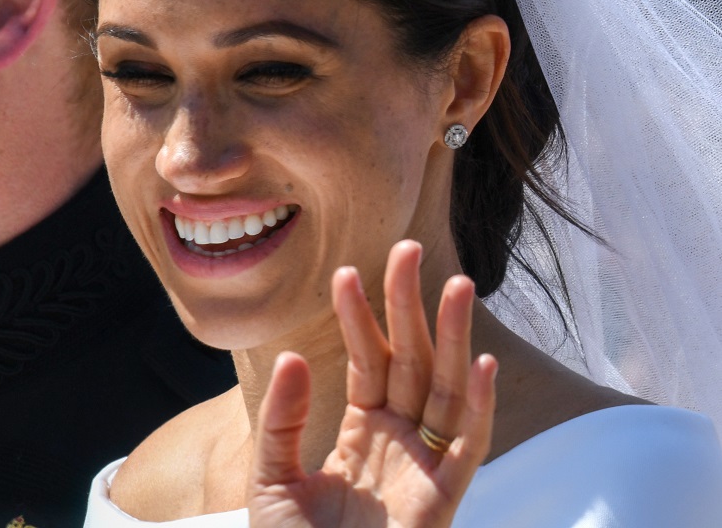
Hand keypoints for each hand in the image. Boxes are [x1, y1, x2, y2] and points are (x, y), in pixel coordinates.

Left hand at [249, 241, 495, 527]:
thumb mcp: (271, 477)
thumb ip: (281, 420)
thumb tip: (294, 353)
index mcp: (360, 433)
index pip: (366, 361)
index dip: (360, 317)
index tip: (347, 270)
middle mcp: (397, 444)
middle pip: (410, 361)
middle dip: (411, 307)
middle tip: (409, 248)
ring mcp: (422, 471)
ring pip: (443, 391)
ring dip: (453, 339)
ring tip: (455, 284)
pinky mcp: (440, 504)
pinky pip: (466, 451)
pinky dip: (476, 408)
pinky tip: (479, 362)